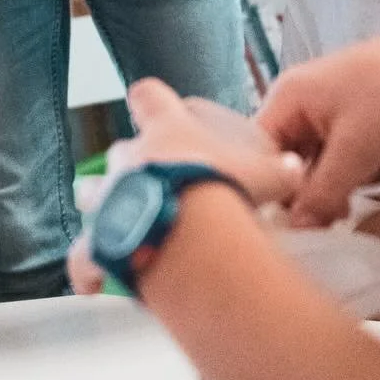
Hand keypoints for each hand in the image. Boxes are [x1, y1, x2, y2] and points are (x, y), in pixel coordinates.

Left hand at [68, 81, 302, 292]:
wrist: (189, 232)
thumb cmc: (225, 192)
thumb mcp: (265, 176)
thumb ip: (279, 172)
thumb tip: (295, 170)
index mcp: (167, 131)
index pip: (149, 96)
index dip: (152, 101)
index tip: (155, 106)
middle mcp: (130, 157)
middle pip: (122, 151)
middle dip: (135, 165)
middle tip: (160, 184)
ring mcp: (109, 197)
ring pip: (95, 194)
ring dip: (106, 204)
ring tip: (121, 220)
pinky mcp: (99, 240)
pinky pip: (84, 256)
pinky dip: (87, 268)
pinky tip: (91, 283)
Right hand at [258, 32, 379, 225]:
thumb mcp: (355, 151)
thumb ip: (321, 193)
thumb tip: (296, 230)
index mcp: (286, 95)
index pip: (257, 150)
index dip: (267, 186)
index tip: (284, 223)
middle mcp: (296, 97)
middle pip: (280, 154)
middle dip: (296, 190)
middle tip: (314, 225)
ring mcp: (321, 104)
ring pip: (305, 155)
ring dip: (317, 186)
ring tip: (334, 215)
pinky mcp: (344, 113)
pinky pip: (326, 150)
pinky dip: (333, 174)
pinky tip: (346, 198)